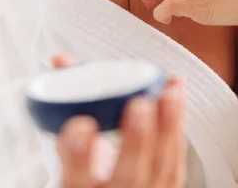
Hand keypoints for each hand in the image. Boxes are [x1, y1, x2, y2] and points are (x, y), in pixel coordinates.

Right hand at [51, 54, 186, 187]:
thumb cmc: (83, 175)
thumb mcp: (66, 154)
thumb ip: (65, 110)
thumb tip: (61, 61)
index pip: (75, 180)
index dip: (78, 154)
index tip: (80, 124)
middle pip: (128, 176)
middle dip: (136, 139)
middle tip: (139, 103)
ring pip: (161, 166)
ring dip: (168, 125)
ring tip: (171, 90)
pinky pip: (175, 162)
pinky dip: (177, 127)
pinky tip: (177, 96)